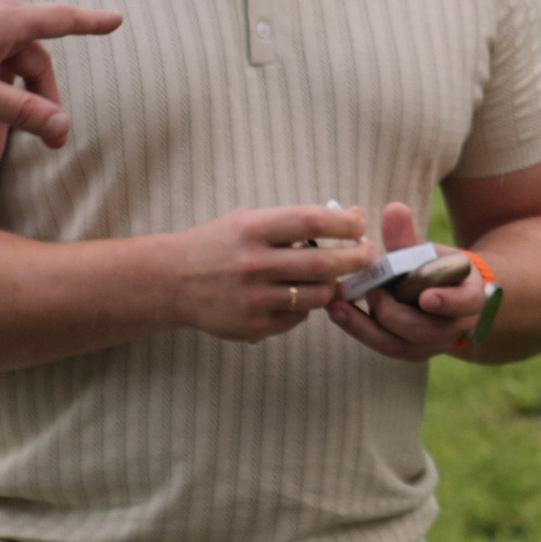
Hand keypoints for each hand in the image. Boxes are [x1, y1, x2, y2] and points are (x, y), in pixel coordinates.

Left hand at [0, 0, 121, 163]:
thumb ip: (20, 110)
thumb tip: (62, 126)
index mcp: (9, 21)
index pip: (63, 21)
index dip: (91, 23)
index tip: (116, 20)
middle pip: (32, 64)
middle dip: (38, 106)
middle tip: (50, 142)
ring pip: (2, 74)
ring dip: (3, 113)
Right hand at [164, 201, 368, 341]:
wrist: (171, 281)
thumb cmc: (217, 244)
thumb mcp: (249, 220)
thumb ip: (297, 221)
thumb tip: (351, 215)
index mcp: (252, 229)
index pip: (312, 221)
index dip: (345, 223)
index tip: (360, 224)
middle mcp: (253, 263)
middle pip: (323, 262)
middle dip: (356, 258)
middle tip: (369, 254)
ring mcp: (253, 298)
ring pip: (317, 294)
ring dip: (335, 285)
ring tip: (336, 276)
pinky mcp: (253, 326)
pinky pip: (298, 317)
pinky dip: (307, 306)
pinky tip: (301, 295)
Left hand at [324, 200, 492, 364]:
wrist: (446, 295)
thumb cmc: (437, 268)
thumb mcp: (429, 251)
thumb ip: (409, 237)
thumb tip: (393, 209)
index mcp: (470, 297)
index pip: (464, 303)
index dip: (447, 302)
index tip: (426, 297)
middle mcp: (454, 327)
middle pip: (426, 329)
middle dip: (394, 312)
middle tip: (371, 291)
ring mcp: (432, 345)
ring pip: (400, 344)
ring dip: (367, 326)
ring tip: (339, 308)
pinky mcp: (410, 351)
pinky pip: (384, 346)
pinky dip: (360, 330)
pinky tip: (338, 313)